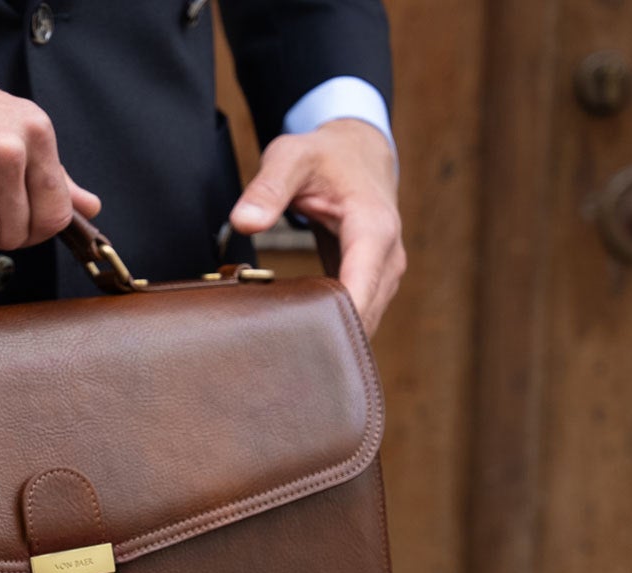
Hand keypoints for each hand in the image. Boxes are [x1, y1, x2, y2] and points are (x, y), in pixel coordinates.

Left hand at [229, 119, 403, 335]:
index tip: (305, 343)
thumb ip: (267, 188)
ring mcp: (383, 275)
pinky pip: (358, 317)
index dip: (338, 318)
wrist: (357, 153)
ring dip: (331, 339)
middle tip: (280, 359)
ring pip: (364, 323)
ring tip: (286, 355)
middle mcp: (388, 257)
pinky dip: (332, 330)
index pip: (362, 286)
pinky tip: (298, 341)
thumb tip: (243, 222)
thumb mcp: (291, 157)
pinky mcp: (372, 284)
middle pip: (365, 315)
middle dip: (328, 338)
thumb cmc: (324, 155)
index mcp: (373, 227)